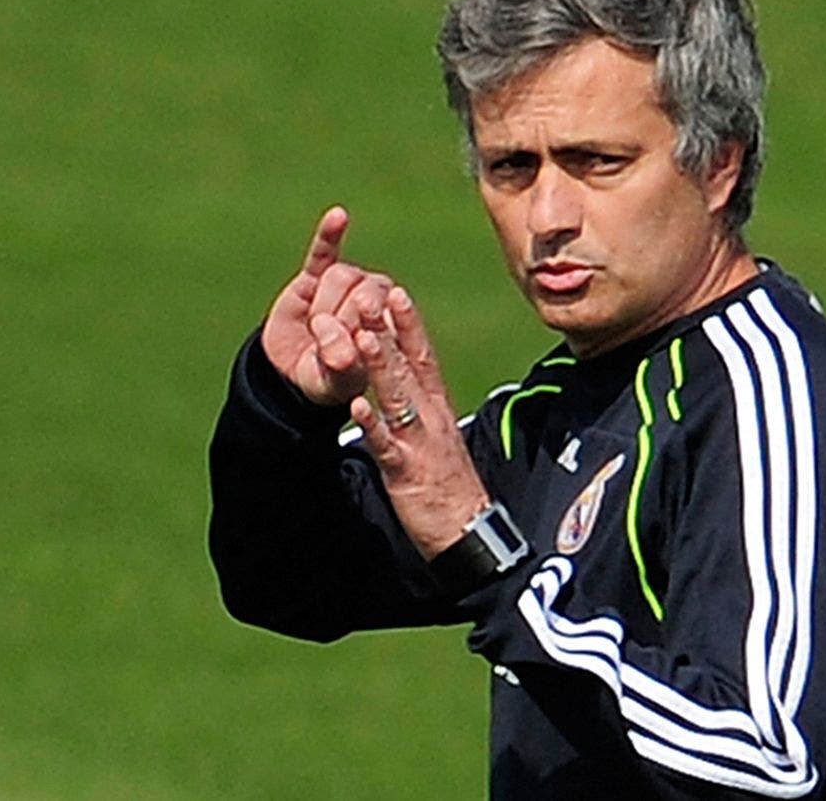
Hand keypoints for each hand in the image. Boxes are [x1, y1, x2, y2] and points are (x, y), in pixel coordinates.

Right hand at [262, 207, 395, 406]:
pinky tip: (338, 216)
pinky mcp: (315, 275)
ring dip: (323, 306)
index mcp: (391, 324)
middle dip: (340, 322)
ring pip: (340, 277)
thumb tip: (340, 351)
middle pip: (365, 292)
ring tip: (314, 329)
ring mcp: (346, 285)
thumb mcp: (332, 382)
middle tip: (325, 347)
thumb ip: (338, 365)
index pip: (386, 314)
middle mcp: (375, 298)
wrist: (290, 373)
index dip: (363, 331)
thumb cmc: (324, 380)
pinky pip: (325, 251)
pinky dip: (330, 235)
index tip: (351, 348)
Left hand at [348, 285, 491, 557]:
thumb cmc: (450, 489)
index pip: (424, 358)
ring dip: (381, 366)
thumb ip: (423, 410)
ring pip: (398, 398)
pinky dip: (372, 424)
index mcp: (438, 409)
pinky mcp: (406, 471)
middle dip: (391, 330)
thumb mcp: (438, 440)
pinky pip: (387, 444)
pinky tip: (357, 405)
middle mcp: (431, 419)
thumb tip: (407, 384)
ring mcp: (419, 443)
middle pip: (410, 367)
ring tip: (363, 337)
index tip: (395, 291)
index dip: (409, 325)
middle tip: (373, 292)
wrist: (468, 534)